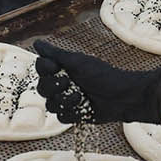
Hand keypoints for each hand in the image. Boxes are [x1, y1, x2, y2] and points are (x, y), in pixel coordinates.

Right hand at [32, 41, 160, 123]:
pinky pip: (61, 117)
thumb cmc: (104, 75)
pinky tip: (85, 107)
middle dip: (54, 87)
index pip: (41, 67)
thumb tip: (37, 43)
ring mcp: (68, 100)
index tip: (56, 67)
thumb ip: (56, 54)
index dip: (45, 69)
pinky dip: (72, 113)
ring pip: (50, 105)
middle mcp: (63, 84)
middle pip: (42, 88)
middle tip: (70, 83)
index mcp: (63, 68)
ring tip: (82, 97)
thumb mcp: (79, 62)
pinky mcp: (74, 115)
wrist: (124, 97)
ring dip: (65, 101)